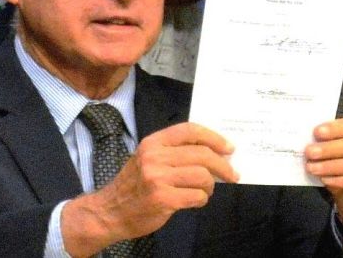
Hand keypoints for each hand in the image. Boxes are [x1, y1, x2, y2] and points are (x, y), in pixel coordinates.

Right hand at [61, 122, 236, 255]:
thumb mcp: (148, 159)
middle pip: (202, 154)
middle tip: (232, 173)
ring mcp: (158, 178)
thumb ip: (174, 152)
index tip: (229, 148)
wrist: (110, 212)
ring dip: (210, 185)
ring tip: (205, 190)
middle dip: (223, 165)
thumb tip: (212, 152)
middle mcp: (155, 157)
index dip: (214, 137)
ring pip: (203, 176)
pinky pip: (197, 196)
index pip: (190, 131)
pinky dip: (201, 199)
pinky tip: (195, 200)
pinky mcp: (163, 199)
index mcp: (153, 143)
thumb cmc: (134, 185)